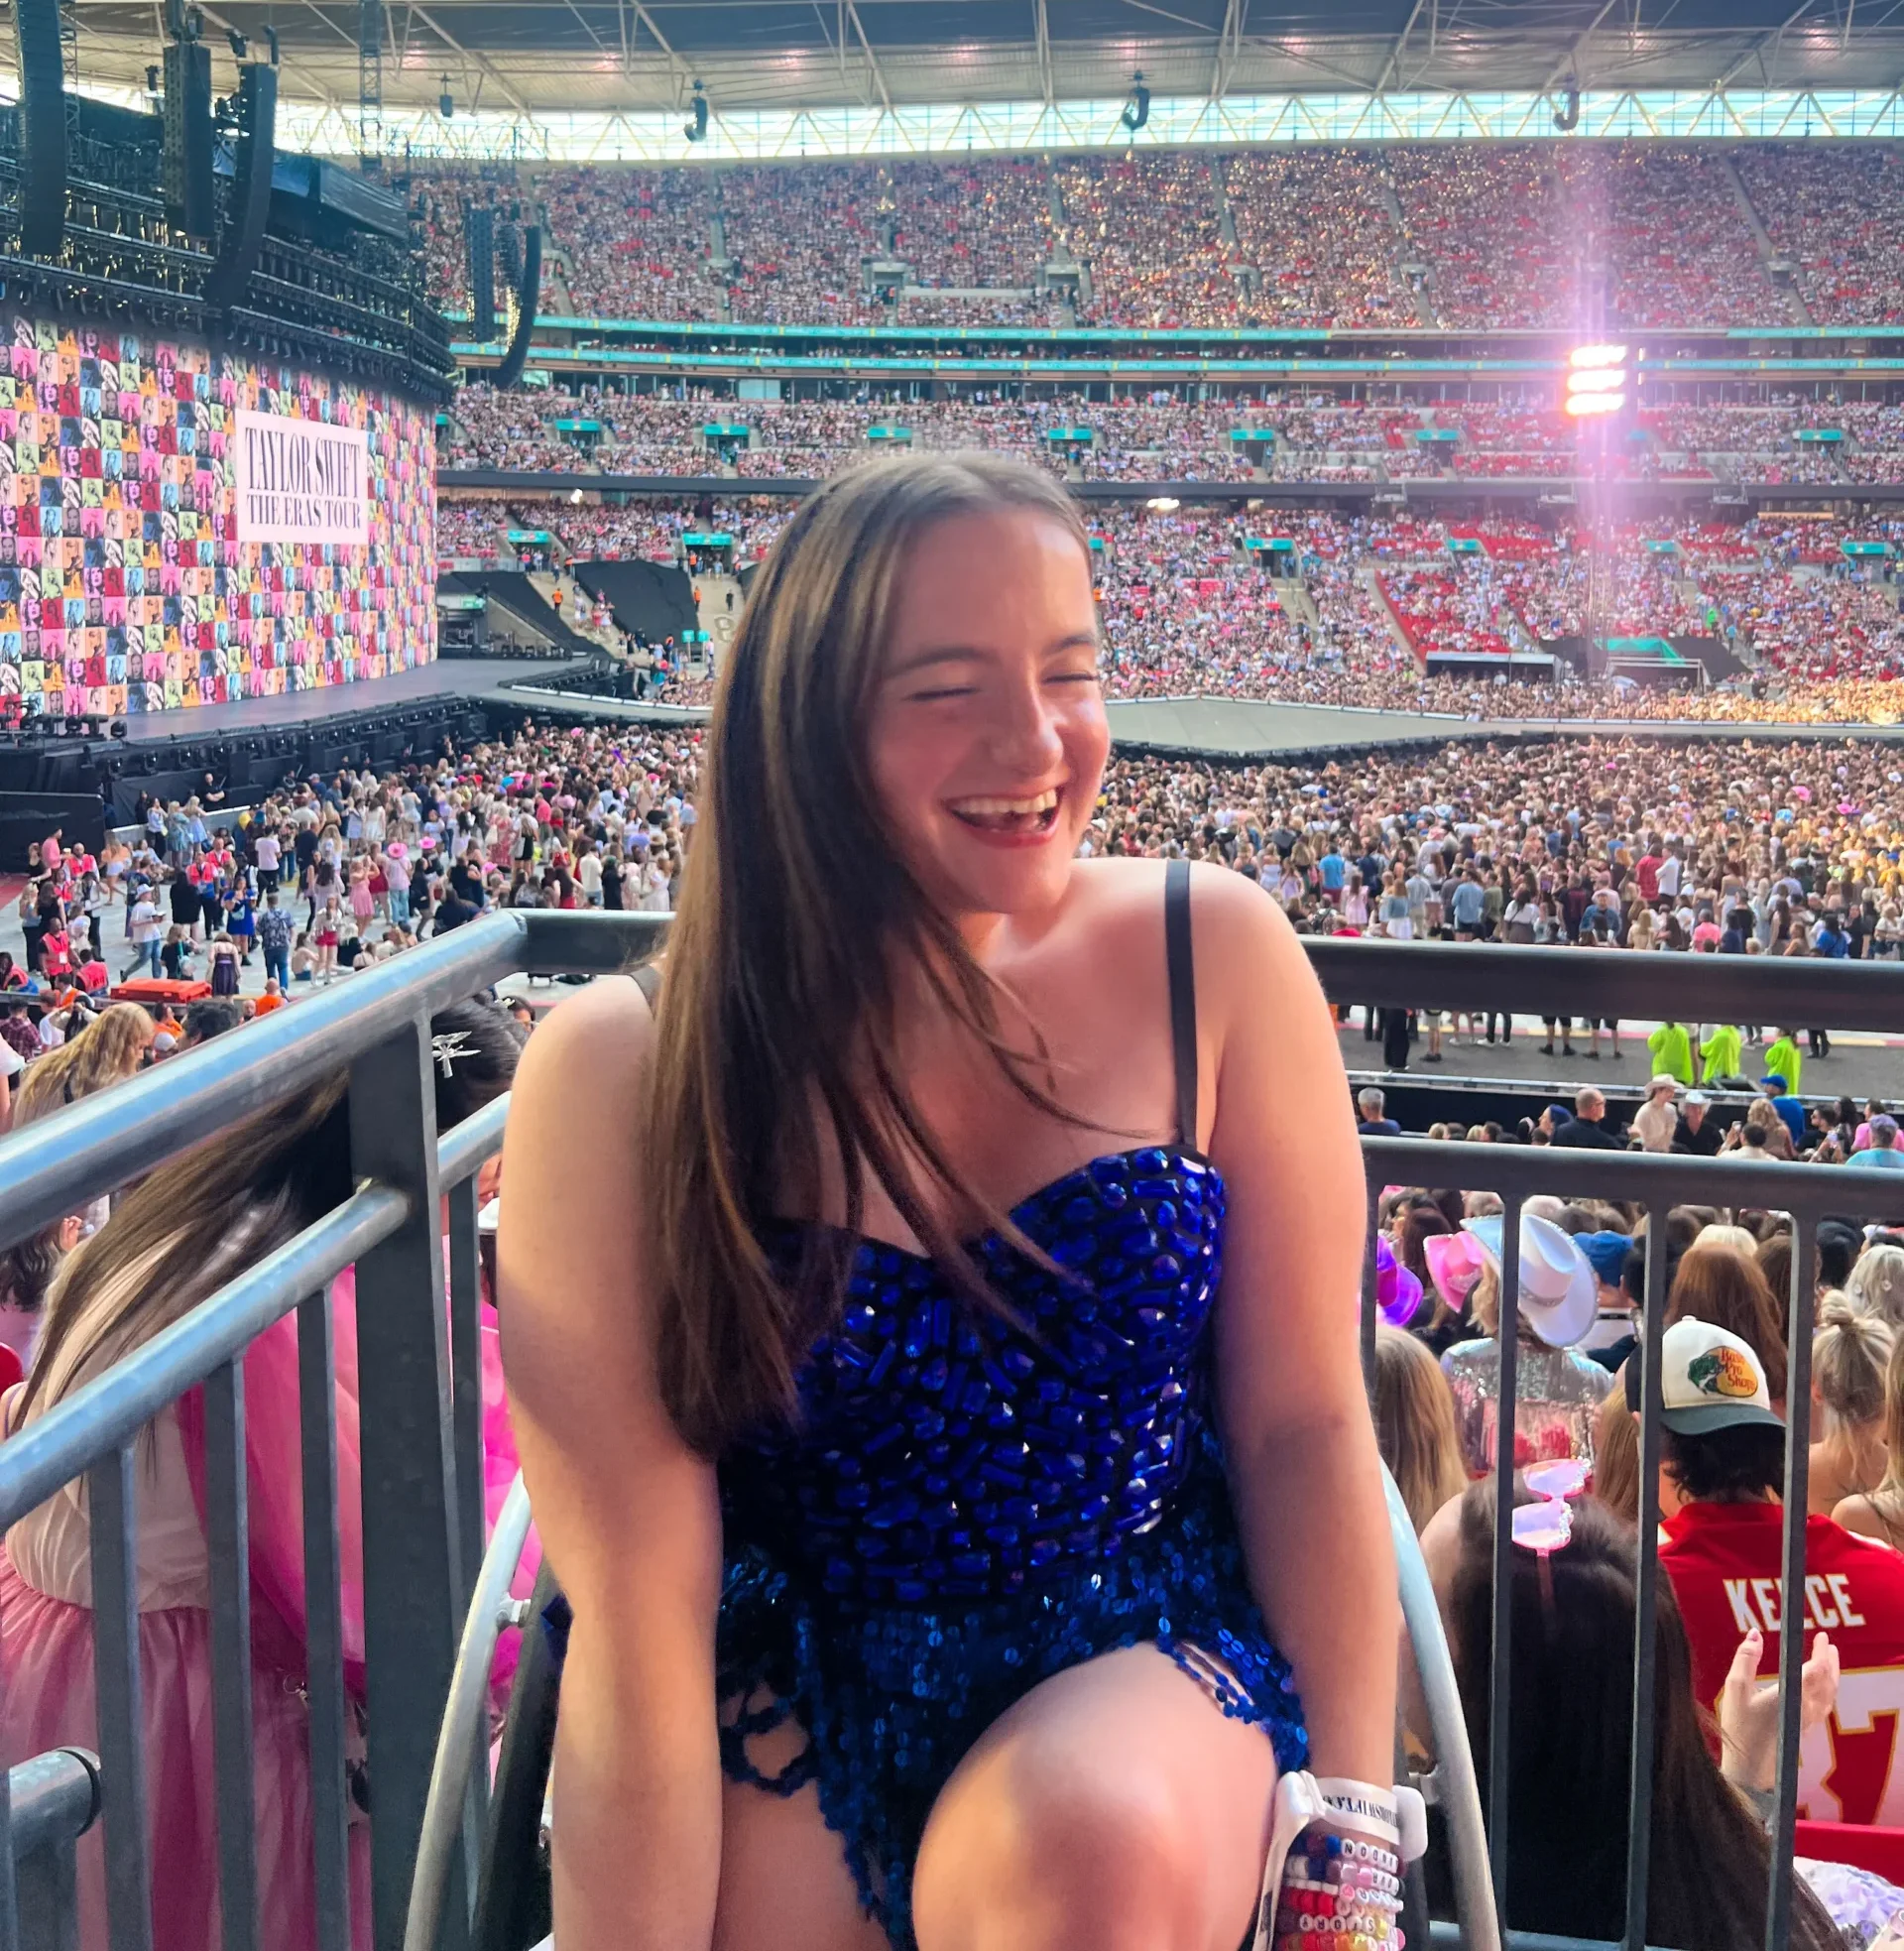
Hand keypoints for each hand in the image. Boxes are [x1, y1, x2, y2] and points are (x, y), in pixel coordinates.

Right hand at [1717, 1626, 1838, 1791]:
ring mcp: (1808, 1722)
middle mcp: (1807, 1709)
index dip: (1821, 1651)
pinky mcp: (1804, 1730)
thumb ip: (1745, 1659)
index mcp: (1793, 1697)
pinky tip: (1818, 1688)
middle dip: (1831, 1662)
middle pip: (1828, 1683)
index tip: (1821, 1635)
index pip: (1816, 1670)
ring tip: (1829, 1662)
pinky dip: (1827, 1691)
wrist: (1750, 1769)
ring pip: (1829, 1696)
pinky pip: (1824, 1706)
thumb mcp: (1735, 1689)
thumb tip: (1755, 1634)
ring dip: (1832, 1677)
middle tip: (1828, 1644)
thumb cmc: (1740, 1728)